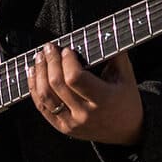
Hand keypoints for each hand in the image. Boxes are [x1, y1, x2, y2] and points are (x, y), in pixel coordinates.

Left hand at [27, 43, 143, 145]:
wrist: (127, 130)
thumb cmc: (126, 100)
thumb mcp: (127, 77)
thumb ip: (116, 54)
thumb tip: (105, 31)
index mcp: (102, 100)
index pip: (75, 78)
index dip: (67, 61)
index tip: (67, 49)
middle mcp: (85, 114)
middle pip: (57, 85)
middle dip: (50, 61)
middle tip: (49, 48)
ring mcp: (72, 123)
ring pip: (46, 96)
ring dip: (38, 73)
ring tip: (39, 58)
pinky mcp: (63, 128)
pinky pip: (42, 107)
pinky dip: (34, 88)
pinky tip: (33, 74)